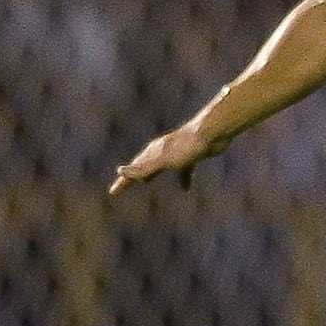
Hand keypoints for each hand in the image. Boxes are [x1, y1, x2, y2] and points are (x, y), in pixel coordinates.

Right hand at [109, 121, 224, 194]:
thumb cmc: (187, 146)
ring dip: (151, 175)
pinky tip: (185, 189)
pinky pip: (183, 170)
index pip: (133, 171)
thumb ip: (144, 168)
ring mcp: (176, 153)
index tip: (113, 192)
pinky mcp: (191, 156)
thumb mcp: (163, 160)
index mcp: (152, 153)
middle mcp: (161, 152)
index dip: (123, 182)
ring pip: (159, 167)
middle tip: (121, 187)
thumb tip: (120, 171)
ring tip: (146, 183)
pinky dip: (182, 179)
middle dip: (131, 177)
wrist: (212, 132)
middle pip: (142, 166)